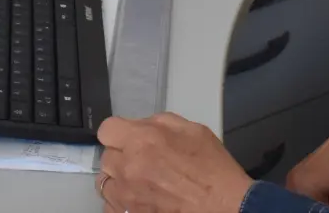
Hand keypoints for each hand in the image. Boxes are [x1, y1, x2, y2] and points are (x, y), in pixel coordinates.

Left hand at [97, 112, 253, 212]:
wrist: (222, 206)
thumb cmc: (212, 170)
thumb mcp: (192, 129)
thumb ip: (160, 123)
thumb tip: (142, 125)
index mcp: (142, 140)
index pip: (107, 129)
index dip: (119, 132)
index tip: (127, 138)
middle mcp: (128, 166)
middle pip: (107, 156)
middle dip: (122, 155)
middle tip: (142, 160)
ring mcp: (126, 194)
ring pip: (106, 182)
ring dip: (120, 179)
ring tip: (141, 182)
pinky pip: (111, 205)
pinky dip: (122, 201)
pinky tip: (141, 198)